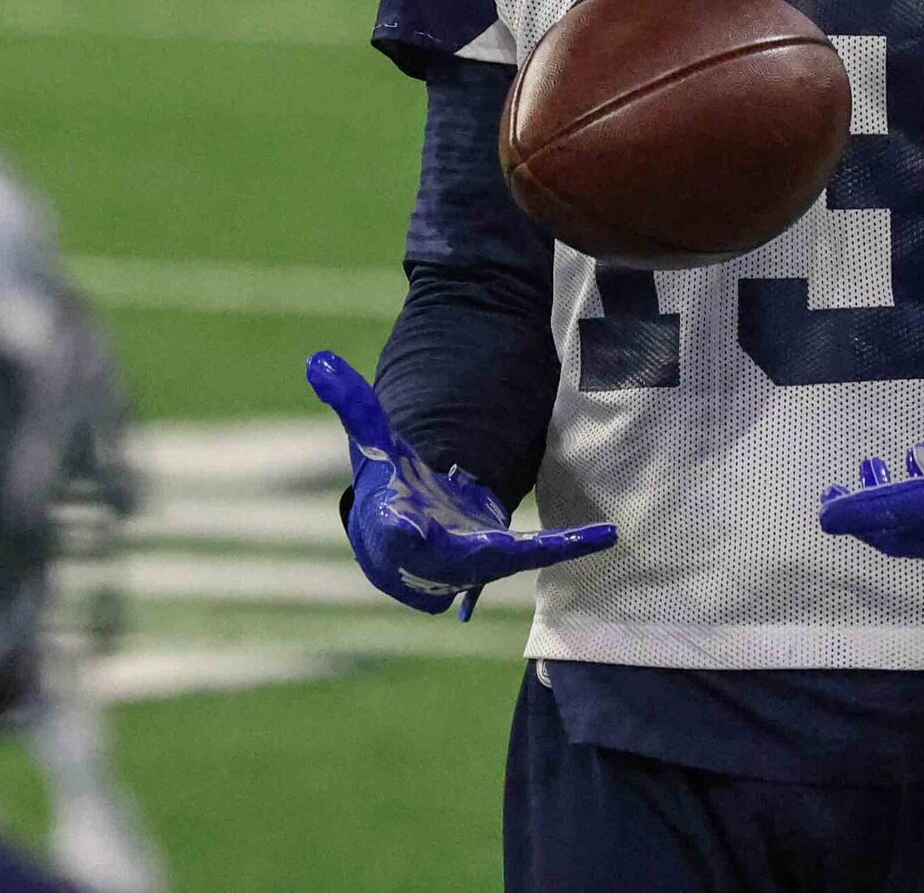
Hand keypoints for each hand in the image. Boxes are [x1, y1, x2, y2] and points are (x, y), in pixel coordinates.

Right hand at [306, 351, 617, 618]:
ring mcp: (468, 564)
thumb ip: (351, 404)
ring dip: (537, 549)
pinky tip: (607, 533)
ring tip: (588, 536)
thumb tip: (317, 360)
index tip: (407, 520)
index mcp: (392, 525)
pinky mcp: (500, 560)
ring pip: (502, 562)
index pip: (392, 527)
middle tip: (503, 549)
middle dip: (472, 554)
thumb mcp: (372, 444)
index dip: (400, 526)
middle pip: (449, 558)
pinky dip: (568, 545)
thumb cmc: (387, 489)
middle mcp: (431, 556)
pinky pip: (535, 553)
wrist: (406, 539)